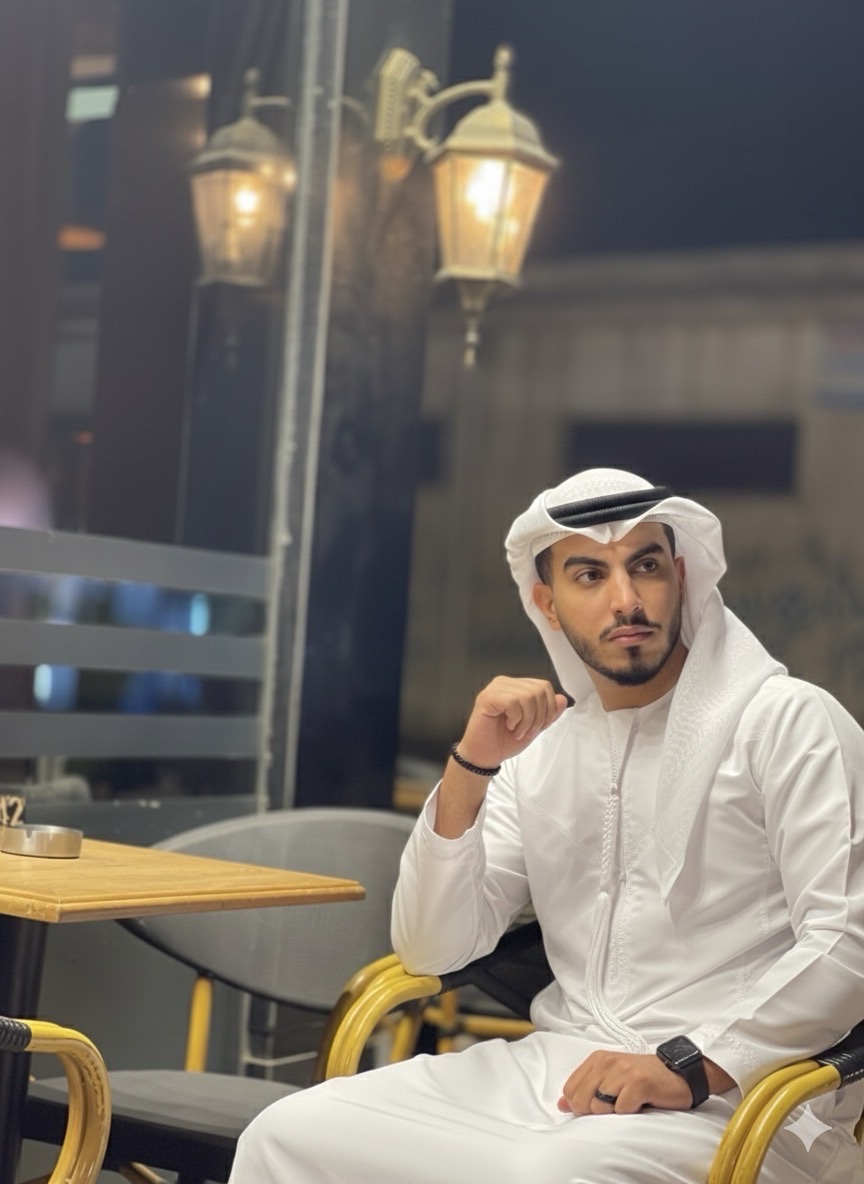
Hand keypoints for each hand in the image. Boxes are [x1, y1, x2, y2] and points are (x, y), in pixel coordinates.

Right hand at [457, 676, 570, 769]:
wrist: (484, 756)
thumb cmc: (504, 741)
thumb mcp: (534, 728)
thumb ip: (549, 714)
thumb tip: (563, 699)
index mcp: (516, 687)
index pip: (544, 686)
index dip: (549, 708)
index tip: (539, 727)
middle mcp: (505, 683)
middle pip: (539, 690)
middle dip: (539, 716)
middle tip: (526, 731)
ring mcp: (495, 688)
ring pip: (528, 696)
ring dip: (527, 720)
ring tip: (517, 731)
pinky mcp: (487, 698)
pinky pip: (513, 702)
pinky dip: (516, 719)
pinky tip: (508, 726)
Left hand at [556, 1050, 693, 1115]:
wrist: (678, 1074)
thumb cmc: (643, 1080)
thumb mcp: (611, 1080)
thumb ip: (585, 1089)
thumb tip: (562, 1104)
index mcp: (597, 1059)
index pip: (570, 1090)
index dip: (581, 1105)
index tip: (599, 1105)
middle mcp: (607, 1061)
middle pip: (582, 1100)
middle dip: (596, 1111)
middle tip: (617, 1105)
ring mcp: (623, 1071)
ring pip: (600, 1107)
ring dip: (615, 1112)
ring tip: (629, 1102)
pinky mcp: (638, 1083)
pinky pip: (622, 1110)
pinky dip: (631, 1113)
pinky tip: (641, 1103)